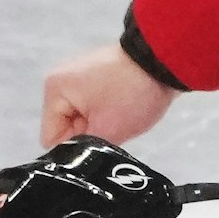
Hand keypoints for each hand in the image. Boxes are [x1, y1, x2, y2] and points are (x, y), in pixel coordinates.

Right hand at [41, 44, 181, 147]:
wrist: (166, 60)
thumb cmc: (134, 92)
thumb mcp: (109, 130)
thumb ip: (88, 148)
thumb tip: (79, 157)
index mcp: (55, 90)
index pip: (52, 137)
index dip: (75, 148)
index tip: (98, 145)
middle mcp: (62, 79)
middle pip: (68, 126)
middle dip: (91, 133)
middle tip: (115, 126)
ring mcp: (82, 74)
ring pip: (85, 116)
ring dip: (104, 122)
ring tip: (124, 113)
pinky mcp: (100, 73)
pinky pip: (98, 103)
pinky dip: (112, 109)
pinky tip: (128, 105)